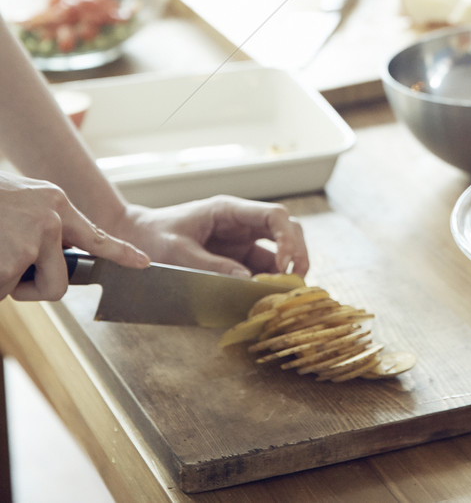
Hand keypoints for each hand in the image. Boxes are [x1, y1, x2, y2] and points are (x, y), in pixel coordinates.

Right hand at [0, 172, 148, 302]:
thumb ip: (43, 226)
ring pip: (28, 291)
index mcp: (55, 203)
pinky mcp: (12, 262)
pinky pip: (3, 292)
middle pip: (60, 283)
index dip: (121, 253)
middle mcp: (52, 220)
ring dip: (6, 284)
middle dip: (35, 288)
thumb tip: (56, 254)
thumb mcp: (23, 203)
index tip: (145, 263)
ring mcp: (33, 241)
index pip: (95, 234)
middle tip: (8, 267)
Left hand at [112, 195, 308, 278]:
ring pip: (277, 250)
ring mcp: (239, 241)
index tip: (286, 266)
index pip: (274, 216)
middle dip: (297, 253)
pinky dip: (267, 283)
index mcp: (230, 211)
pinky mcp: (234, 259)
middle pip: (286, 230)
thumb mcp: (179, 252)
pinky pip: (259, 268)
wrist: (133, 238)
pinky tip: (265, 299)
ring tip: (284, 295)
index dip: (288, 239)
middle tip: (296, 283)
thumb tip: (248, 282)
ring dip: (285, 271)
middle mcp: (241, 223)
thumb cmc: (154, 237)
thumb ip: (212, 266)